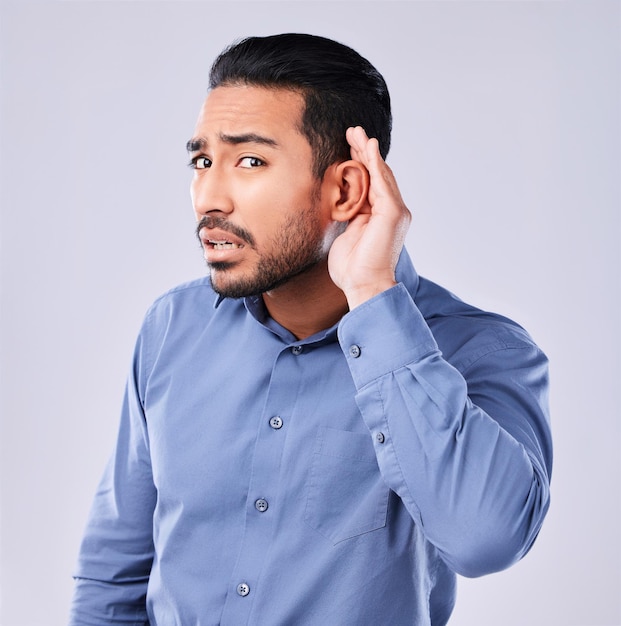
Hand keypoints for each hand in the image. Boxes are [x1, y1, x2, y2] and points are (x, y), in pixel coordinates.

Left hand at [328, 126, 411, 308]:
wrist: (363, 285)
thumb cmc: (352, 268)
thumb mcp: (346, 234)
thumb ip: (348, 216)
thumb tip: (338, 203)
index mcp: (380, 216)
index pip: (371, 183)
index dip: (360, 163)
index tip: (348, 146)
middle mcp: (392, 211)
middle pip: (377, 174)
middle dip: (364, 151)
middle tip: (352, 131)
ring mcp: (395, 211)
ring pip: (381, 174)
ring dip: (368, 152)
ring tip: (357, 133)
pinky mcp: (393, 213)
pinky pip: (382, 183)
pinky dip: (375, 163)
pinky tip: (368, 148)